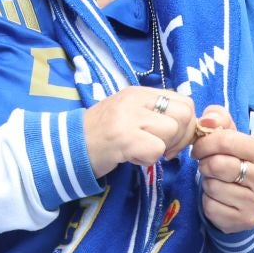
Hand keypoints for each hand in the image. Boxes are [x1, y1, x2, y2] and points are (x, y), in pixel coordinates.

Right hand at [81, 86, 196, 176]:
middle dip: (181, 138)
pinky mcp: (123, 137)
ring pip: (171, 131)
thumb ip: (155, 114)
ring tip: (142, 151)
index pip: (184, 101)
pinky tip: (131, 157)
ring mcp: (128, 117)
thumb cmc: (100, 134)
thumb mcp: (129, 114)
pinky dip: (148, 159)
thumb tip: (186, 126)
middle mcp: (135, 99)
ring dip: (163, 149)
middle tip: (164, 150)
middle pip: (184, 114)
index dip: (186, 124)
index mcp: (139, 92)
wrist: (66, 146)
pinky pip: (156, 149)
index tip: (173, 140)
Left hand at [191, 105, 253, 234]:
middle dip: (204, 164)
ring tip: (215, 181)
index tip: (198, 148)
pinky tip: (217, 197)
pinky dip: (207, 201)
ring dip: (206, 182)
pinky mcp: (243, 220)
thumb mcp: (231, 137)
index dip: (205, 142)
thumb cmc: (236, 162)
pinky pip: (211, 207)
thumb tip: (206, 119)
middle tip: (206, 165)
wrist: (251, 200)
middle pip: (217, 165)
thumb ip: (219, 119)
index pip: (227, 140)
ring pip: (213, 187)